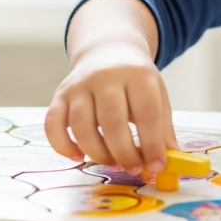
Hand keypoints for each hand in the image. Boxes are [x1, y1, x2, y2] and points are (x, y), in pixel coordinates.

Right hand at [44, 41, 177, 175]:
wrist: (108, 51)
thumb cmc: (136, 80)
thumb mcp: (157, 95)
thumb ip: (163, 129)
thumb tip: (167, 164)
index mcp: (137, 74)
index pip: (146, 113)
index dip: (152, 145)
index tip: (156, 166)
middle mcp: (105, 76)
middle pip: (112, 121)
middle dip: (124, 153)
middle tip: (134, 169)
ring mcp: (79, 85)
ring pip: (81, 126)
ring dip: (98, 153)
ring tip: (113, 163)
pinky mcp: (60, 95)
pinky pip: (53, 125)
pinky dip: (63, 146)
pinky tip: (78, 156)